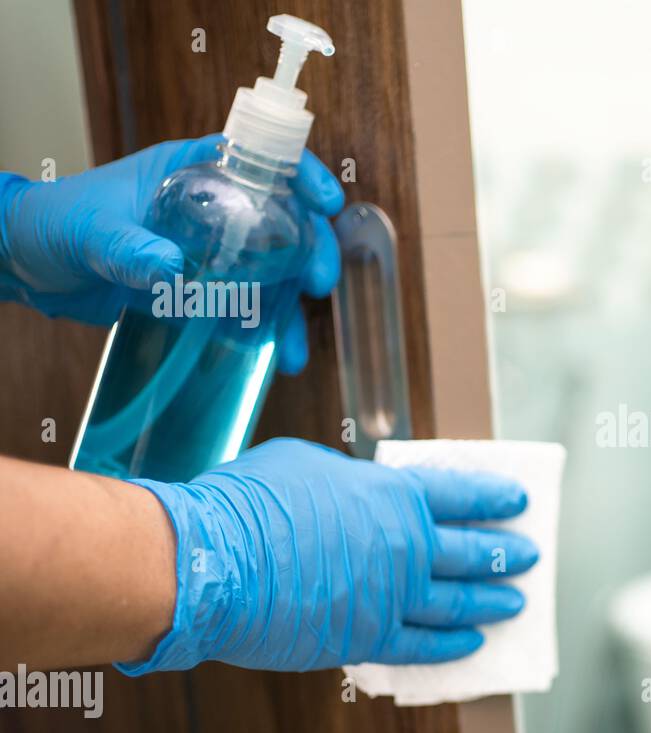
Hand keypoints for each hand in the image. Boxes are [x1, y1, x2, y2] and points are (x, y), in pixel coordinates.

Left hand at [0, 135, 342, 372]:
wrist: (28, 264)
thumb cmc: (56, 222)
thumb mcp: (91, 230)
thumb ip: (128, 246)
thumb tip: (170, 268)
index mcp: (192, 172)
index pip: (261, 159)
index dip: (301, 175)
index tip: (325, 202)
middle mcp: (213, 208)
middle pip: (284, 221)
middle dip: (311, 250)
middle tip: (317, 281)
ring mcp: (212, 251)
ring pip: (273, 273)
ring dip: (292, 308)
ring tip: (294, 345)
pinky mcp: (203, 289)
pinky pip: (247, 308)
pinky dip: (264, 333)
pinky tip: (272, 358)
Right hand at [119, 438, 537, 673]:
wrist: (213, 563)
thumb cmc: (247, 505)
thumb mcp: (306, 465)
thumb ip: (349, 484)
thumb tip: (359, 495)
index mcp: (392, 494)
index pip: (459, 493)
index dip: (492, 497)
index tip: (518, 501)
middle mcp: (404, 545)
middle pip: (470, 550)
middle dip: (505, 553)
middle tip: (528, 555)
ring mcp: (391, 595)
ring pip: (457, 601)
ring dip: (491, 599)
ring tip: (516, 601)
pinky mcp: (366, 637)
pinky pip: (422, 645)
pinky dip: (451, 644)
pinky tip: (472, 642)